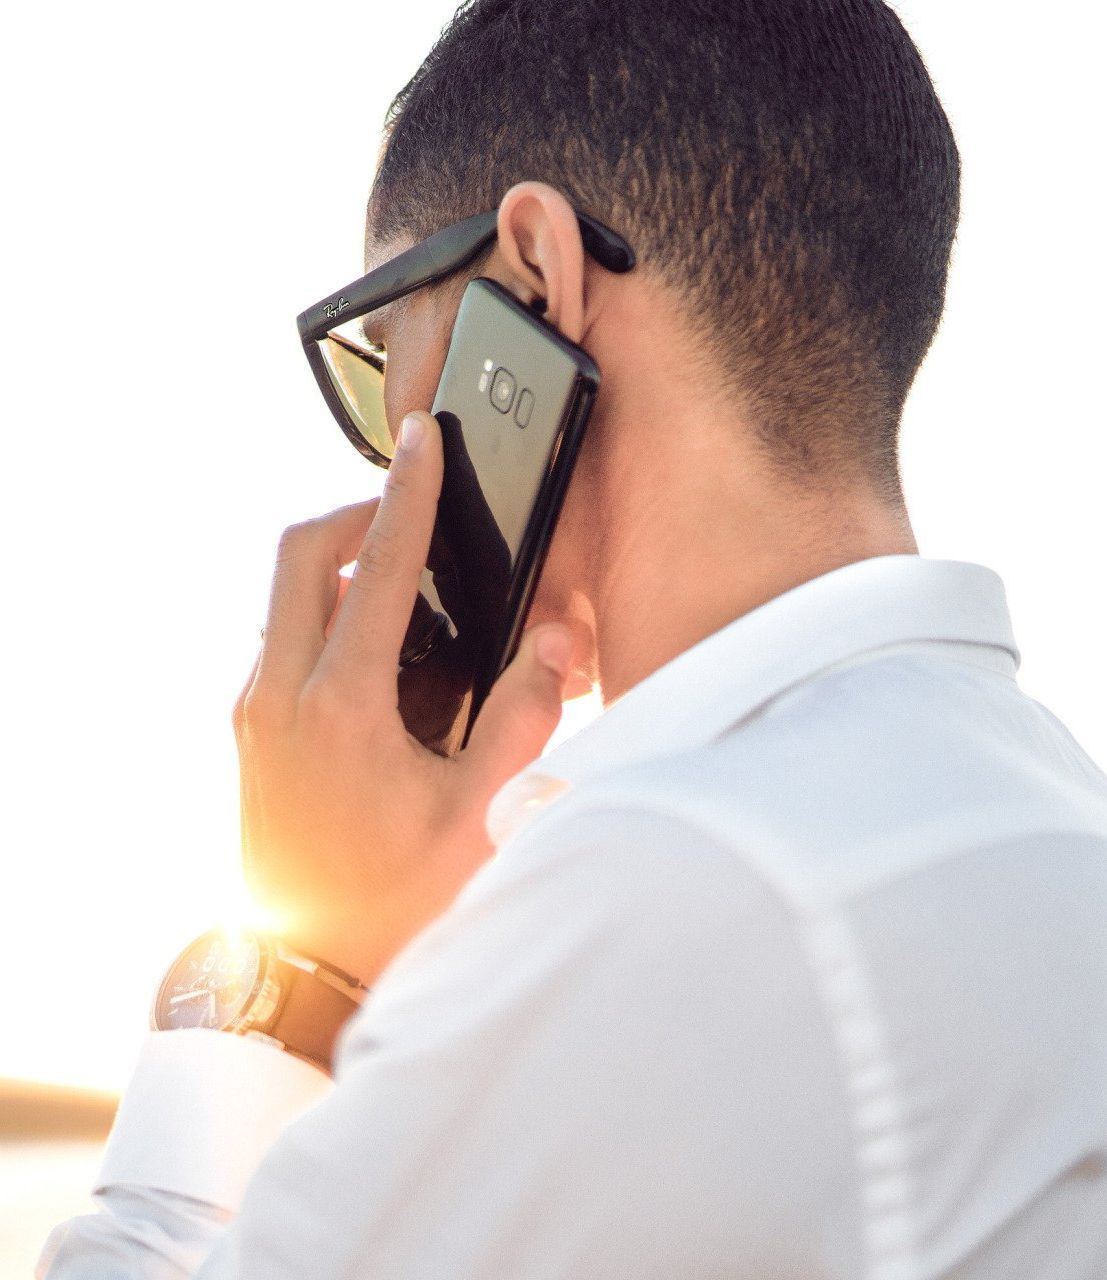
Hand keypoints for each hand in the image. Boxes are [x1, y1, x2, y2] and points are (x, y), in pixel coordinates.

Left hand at [232, 411, 574, 985]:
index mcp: (340, 708)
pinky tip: (376, 649)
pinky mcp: (249, 734)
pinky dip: (322, 612)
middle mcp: (279, 698)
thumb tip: (552, 638)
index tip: (422, 441)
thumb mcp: (481, 814)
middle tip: (408, 516)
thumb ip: (526, 716)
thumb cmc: (393, 902)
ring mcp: (254, 715)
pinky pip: (280, 638)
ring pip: (283, 595)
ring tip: (402, 581)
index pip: (378, 569)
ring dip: (335, 565)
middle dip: (354, 515)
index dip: (408, 494)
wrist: (307, 973)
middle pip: (299, 556)